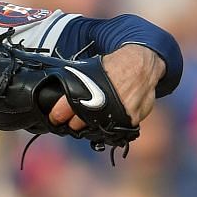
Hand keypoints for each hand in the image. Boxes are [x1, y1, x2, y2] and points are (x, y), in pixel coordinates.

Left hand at [47, 44, 163, 131]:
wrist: (141, 65)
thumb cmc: (114, 66)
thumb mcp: (89, 69)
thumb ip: (75, 83)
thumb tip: (60, 95)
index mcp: (83, 92)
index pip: (60, 113)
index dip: (56, 116)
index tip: (55, 118)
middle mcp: (97, 107)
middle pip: (76, 125)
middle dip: (74, 123)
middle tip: (76, 118)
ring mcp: (114, 116)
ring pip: (95, 130)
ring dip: (92, 126)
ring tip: (94, 117)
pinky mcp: (129, 121)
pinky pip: (115, 130)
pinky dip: (111, 126)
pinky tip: (111, 117)